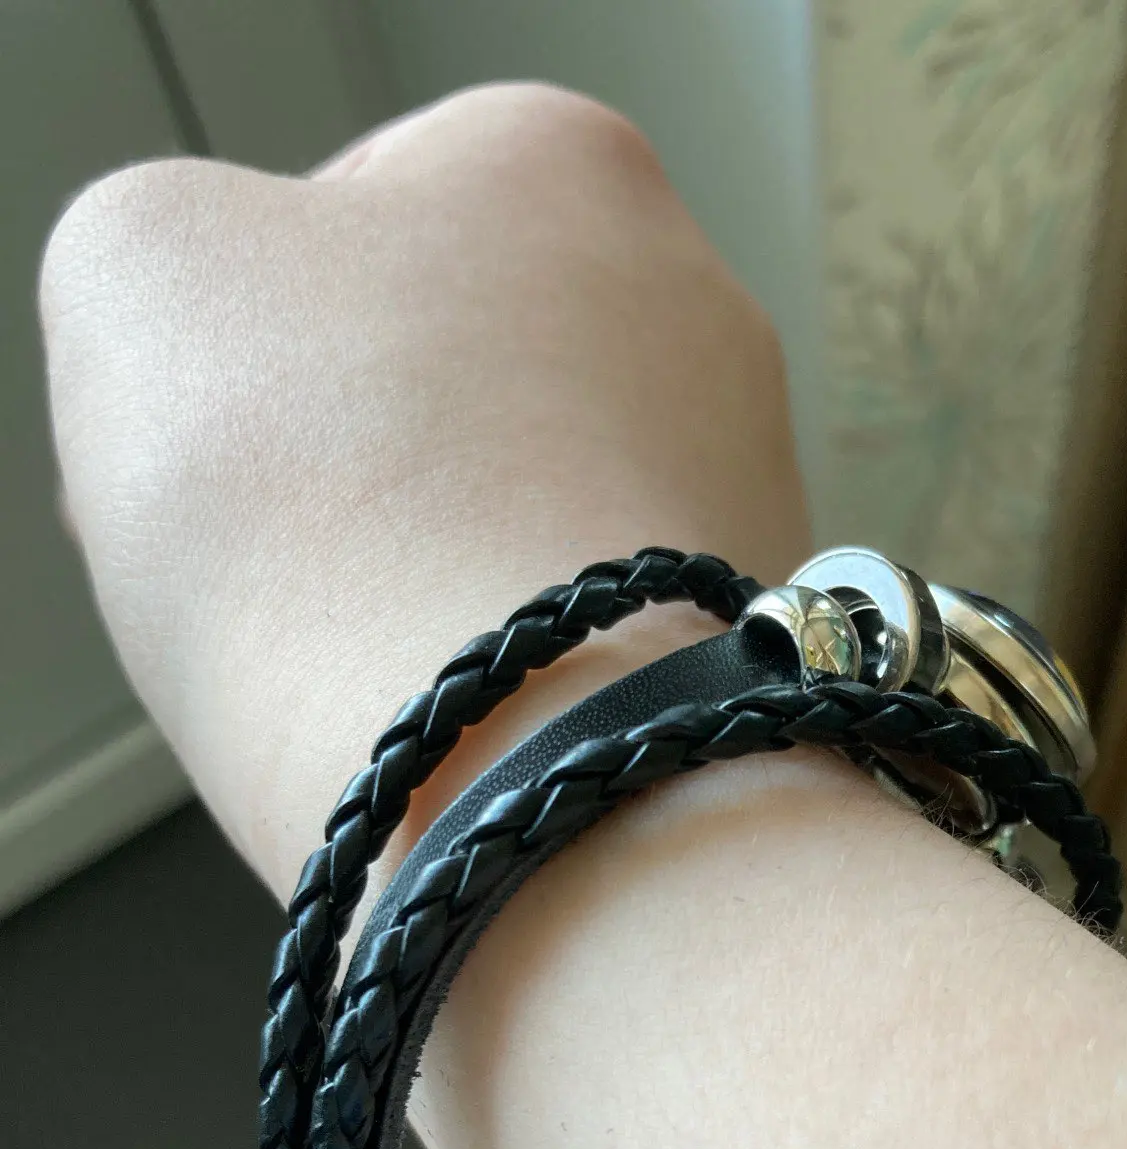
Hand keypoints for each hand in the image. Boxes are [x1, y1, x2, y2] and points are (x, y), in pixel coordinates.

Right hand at [41, 83, 810, 894]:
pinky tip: (472, 725)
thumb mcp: (137, 272)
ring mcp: (745, 490)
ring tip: (381, 658)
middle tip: (286, 562)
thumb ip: (165, 247)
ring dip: (430, 587)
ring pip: (522, 529)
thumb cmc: (333, 509)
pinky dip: (517, 688)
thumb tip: (235, 354)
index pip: (362, 221)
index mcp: (560, 161)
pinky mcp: (755, 647)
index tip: (222, 446)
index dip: (252, 343)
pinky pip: (591, 652)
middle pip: (459, 386)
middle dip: (358, 473)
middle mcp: (698, 309)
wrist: (512, 776)